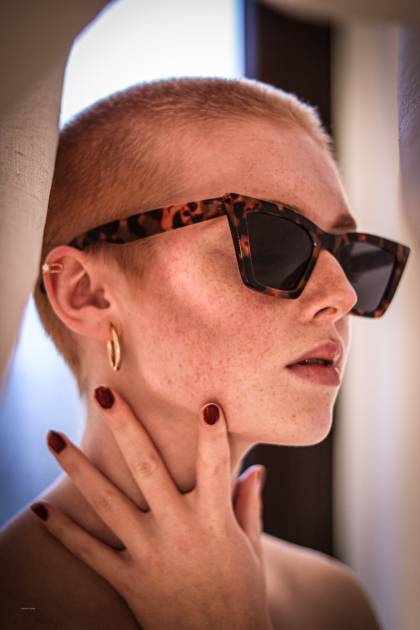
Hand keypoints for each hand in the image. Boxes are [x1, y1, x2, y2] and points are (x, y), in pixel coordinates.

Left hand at [30, 388, 272, 629]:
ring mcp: (149, 553)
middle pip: (147, 468)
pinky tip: (42, 510)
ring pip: (108, 503)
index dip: (212, 433)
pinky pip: (90, 553)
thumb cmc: (241, 594)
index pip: (215, 465)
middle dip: (126, 427)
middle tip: (106, 394)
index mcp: (213, 519)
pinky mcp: (129, 580)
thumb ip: (249, 505)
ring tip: (53, 438)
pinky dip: (64, 532)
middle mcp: (178, 529)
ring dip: (79, 468)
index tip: (205, 401)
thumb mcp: (250, 547)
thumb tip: (257, 469)